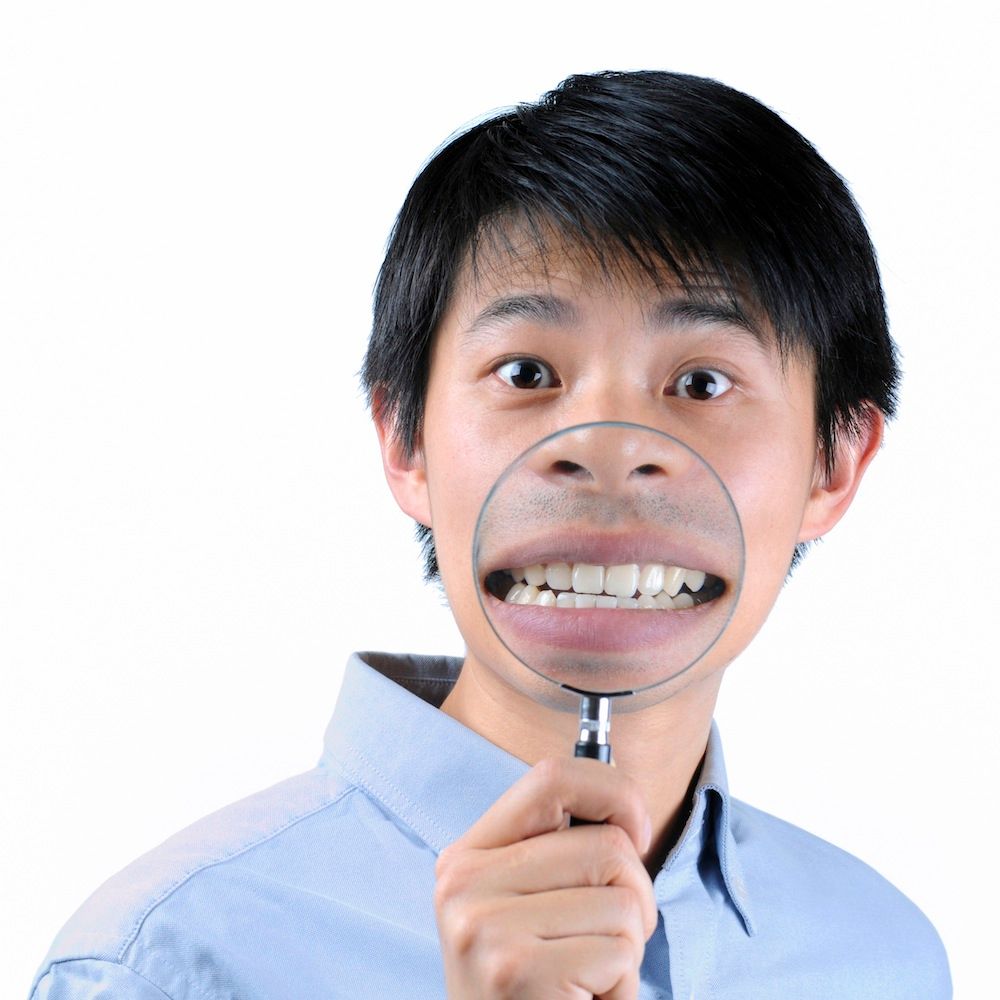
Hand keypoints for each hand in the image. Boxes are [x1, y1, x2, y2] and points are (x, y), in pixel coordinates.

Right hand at [434, 756, 657, 998]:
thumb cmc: (536, 986)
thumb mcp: (529, 905)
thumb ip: (560, 850)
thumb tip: (628, 807)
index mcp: (468, 855)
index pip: (552, 777)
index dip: (614, 792)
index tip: (637, 831)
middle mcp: (464, 883)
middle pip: (607, 846)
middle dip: (633, 898)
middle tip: (602, 943)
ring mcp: (484, 928)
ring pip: (623, 899)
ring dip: (628, 948)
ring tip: (587, 977)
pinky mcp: (516, 972)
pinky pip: (620, 951)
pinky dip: (621, 985)